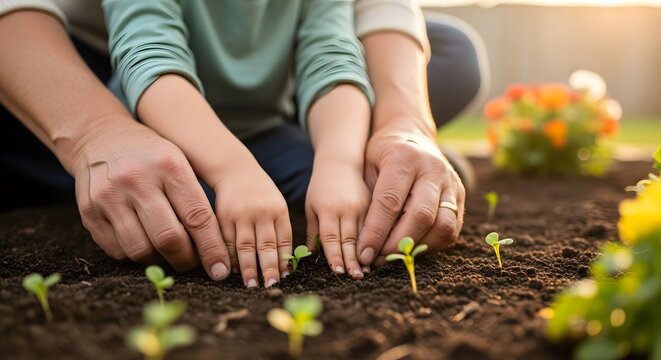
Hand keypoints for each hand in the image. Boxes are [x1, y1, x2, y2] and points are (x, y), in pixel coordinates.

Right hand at [70, 116, 230, 279]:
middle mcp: (137, 180)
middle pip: (168, 238)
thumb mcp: (180, 163)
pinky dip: (135, 256)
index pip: (196, 217)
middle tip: (192, 263)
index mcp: (169, 166)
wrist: (101, 137)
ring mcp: (109, 196)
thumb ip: (195, 200)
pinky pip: (117, 250)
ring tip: (169, 256)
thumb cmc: (152, 156)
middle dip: (185, 260)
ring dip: (160, 262)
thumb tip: (215, 249)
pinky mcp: (89, 211)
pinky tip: (145, 246)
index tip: (220, 270)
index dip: (211, 249)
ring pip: (140, 250)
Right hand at [213, 158, 291, 287]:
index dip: (283, 261)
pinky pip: (227, 241)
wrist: (236, 170)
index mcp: (279, 210)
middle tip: (270, 286)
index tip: (283, 278)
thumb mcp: (277, 205)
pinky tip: (233, 270)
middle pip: (266, 245)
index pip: (284, 240)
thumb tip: (284, 262)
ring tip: (251, 284)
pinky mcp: (224, 216)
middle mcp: (262, 212)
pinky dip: (230, 257)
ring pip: (246, 246)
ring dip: (248, 268)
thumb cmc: (261, 194)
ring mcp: (242, 214)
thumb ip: (280, 229)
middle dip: (268, 268)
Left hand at [305, 161, 370, 278]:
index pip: (331, 237)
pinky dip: (378, 239)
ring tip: (369, 270)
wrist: (340, 163)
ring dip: (367, 252)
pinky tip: (380, 253)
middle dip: (353, 259)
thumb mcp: (311, 207)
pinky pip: (377, 224)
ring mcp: (363, 206)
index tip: (338, 272)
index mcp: (328, 209)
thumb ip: (313, 231)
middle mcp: (347, 208)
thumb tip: (309, 256)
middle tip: (356, 277)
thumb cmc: (321, 187)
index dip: (335, 255)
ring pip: (366, 233)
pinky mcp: (374, 204)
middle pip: (350, 239)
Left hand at [357, 123, 465, 264]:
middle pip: (421, 216)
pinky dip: (432, 245)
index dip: (376, 232)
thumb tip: (363, 245)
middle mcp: (433, 169)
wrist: (411, 135)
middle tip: (379, 261)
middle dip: (398, 244)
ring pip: (442, 226)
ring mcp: (451, 182)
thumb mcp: (366, 168)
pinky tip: (412, 249)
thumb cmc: (381, 156)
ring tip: (395, 258)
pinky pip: (451, 229)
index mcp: (405, 158)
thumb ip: (368, 202)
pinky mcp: (460, 196)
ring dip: (418, 248)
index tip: (364, 254)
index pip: (390, 202)